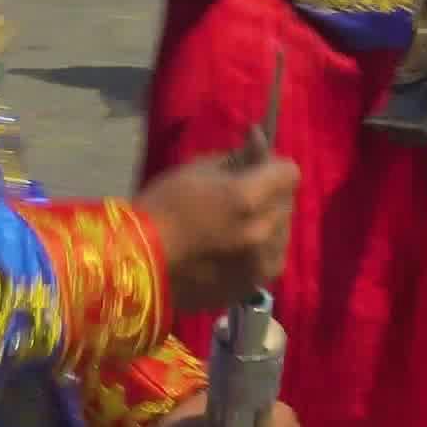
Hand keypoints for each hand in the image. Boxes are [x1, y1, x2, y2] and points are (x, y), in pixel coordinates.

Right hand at [135, 150, 299, 311]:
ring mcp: (259, 265)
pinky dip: (259, 250)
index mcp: (247, 198)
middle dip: (270, 192)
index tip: (256, 164)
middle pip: (287, 202)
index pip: (289, 172)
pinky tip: (234, 247)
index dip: (273, 164)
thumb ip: (237, 156)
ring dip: (267, 222)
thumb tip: (259, 139)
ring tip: (237, 223)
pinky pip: (269, 260)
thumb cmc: (161, 208)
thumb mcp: (197, 170)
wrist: (137, 264)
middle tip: (243, 191)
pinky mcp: (251, 287)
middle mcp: (262, 233)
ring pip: (281, 233)